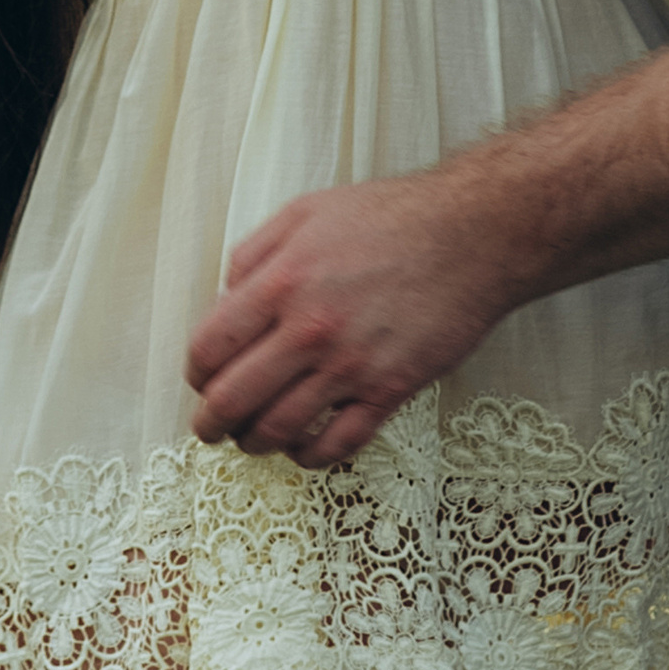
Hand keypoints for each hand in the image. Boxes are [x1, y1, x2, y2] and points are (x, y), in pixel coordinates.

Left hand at [186, 170, 510, 465]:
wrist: (473, 234)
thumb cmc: (392, 217)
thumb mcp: (306, 212)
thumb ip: (254, 253)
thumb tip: (224, 298)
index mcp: (280, 282)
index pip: (209, 349)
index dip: (195, 374)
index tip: (201, 380)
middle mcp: (309, 329)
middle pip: (232, 401)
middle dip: (210, 423)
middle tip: (211, 427)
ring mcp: (350, 365)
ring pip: (277, 430)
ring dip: (253, 443)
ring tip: (253, 438)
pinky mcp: (390, 389)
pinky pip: (337, 445)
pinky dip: (309, 456)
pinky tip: (303, 446)